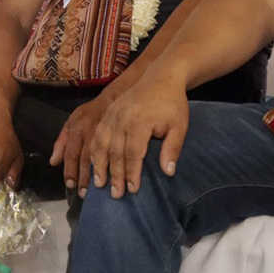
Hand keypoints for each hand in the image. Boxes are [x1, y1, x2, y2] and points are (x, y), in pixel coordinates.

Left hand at [50, 93, 113, 197]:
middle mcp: (90, 133)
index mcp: (76, 130)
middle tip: (83, 193)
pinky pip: (114, 153)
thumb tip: (53, 162)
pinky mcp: (118, 136)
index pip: (71, 154)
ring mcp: (105, 134)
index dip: (70, 170)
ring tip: (97, 190)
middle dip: (83, 178)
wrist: (113, 100)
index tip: (70, 185)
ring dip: (97, 175)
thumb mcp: (71, 122)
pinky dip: (112, 166)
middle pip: (85, 159)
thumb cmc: (90, 114)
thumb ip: (62, 142)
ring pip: (100, 158)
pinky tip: (113, 177)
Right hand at [88, 75, 188, 198]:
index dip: (132, 173)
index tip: (133, 190)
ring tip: (99, 183)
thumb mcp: (179, 126)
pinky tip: (94, 163)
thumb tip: (167, 172)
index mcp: (139, 122)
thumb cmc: (172, 105)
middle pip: (115, 152)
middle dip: (114, 175)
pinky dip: (94, 150)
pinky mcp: (108, 113)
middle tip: (115, 194)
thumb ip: (172, 149)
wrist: (161, 78)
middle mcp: (121, 119)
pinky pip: (97, 134)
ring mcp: (112, 115)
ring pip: (101, 144)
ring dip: (99, 165)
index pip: (133, 154)